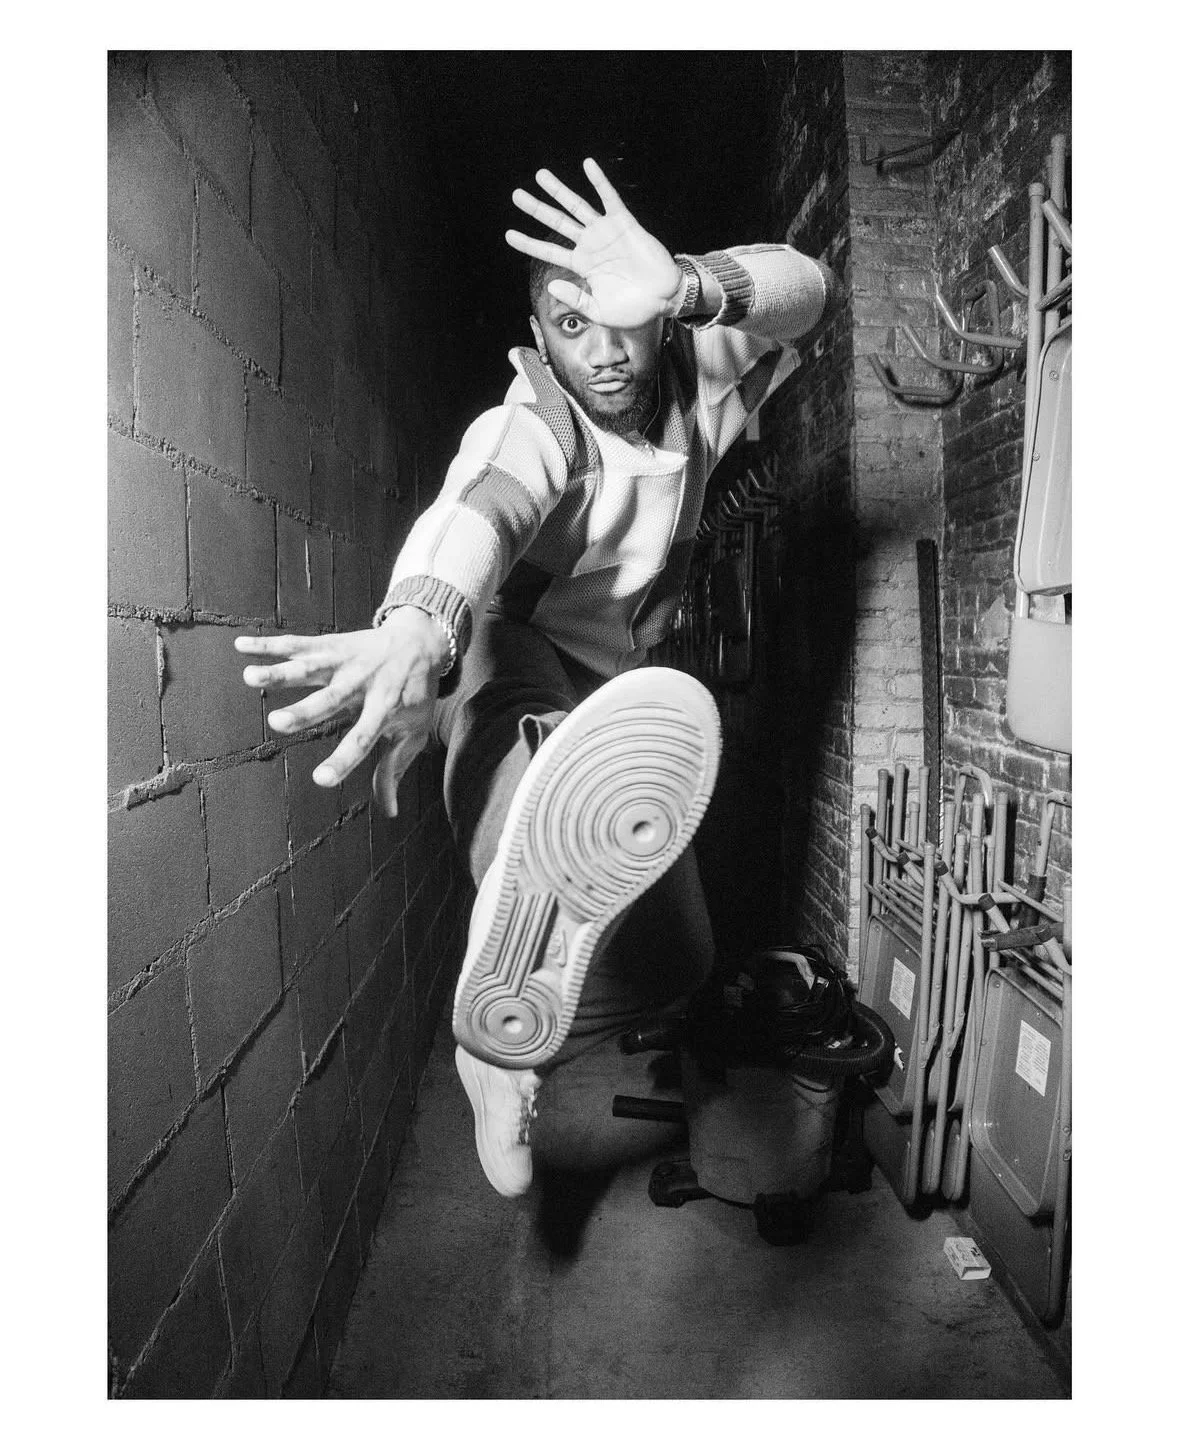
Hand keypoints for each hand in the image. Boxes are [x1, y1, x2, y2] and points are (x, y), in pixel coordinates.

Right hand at [234, 608, 449, 815]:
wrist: (420, 640)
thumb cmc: (415, 694)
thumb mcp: (414, 731)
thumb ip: (394, 769)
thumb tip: (389, 812)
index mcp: (384, 709)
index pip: (363, 739)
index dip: (343, 760)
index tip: (320, 780)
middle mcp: (361, 685)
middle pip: (330, 700)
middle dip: (304, 711)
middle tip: (278, 723)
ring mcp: (343, 662)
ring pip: (309, 667)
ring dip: (279, 672)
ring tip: (250, 677)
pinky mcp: (329, 645)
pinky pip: (297, 643)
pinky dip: (268, 643)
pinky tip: (241, 646)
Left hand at [506, 157, 683, 329]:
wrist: (664, 298)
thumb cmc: (634, 308)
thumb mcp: (599, 312)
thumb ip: (576, 299)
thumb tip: (551, 285)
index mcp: (582, 265)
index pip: (549, 250)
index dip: (529, 243)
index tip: (509, 235)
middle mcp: (590, 245)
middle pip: (557, 222)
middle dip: (537, 208)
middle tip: (516, 196)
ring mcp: (605, 232)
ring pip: (577, 206)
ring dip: (559, 191)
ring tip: (540, 176)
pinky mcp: (624, 223)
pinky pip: (609, 198)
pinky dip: (599, 181)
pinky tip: (587, 165)